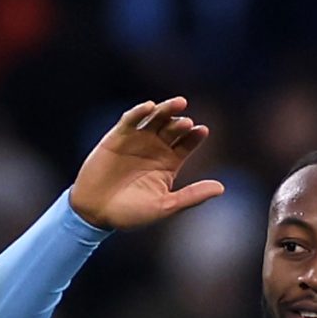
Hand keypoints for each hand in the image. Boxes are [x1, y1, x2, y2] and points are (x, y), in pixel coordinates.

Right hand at [69, 96, 225, 231]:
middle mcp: (155, 148)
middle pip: (173, 128)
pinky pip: (130, 120)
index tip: (202, 130)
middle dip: (181, 122)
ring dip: (167, 109)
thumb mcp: (165, 206)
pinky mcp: (117, 137)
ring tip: (179, 103)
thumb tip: (221, 188)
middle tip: (187, 122)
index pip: (187, 144)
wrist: (95, 213)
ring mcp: (137, 140)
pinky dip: (139, 112)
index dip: (195, 136)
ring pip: (155, 118)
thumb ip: (191, 196)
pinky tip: (149, 107)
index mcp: (169, 163)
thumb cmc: (130, 214)